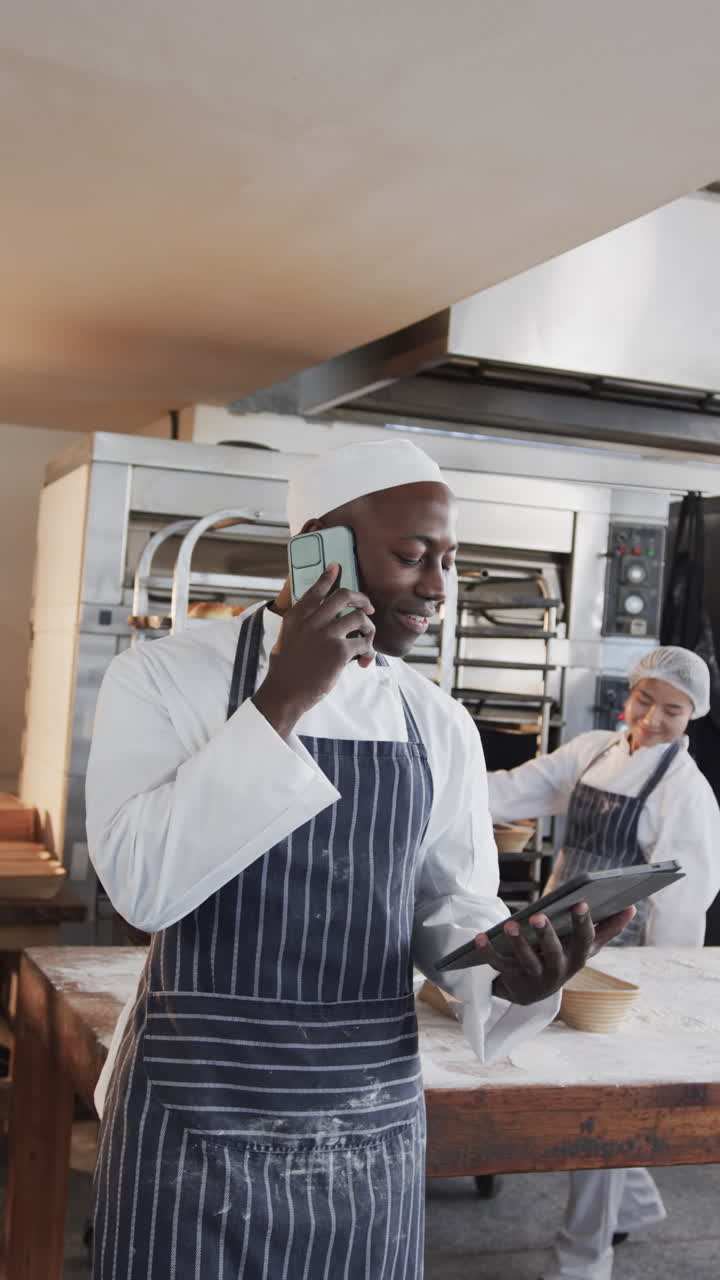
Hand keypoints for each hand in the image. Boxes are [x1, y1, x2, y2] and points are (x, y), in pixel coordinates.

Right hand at [253, 565, 375, 738]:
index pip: (315, 590)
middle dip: (362, 599)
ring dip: (368, 629)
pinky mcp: (339, 651)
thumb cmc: (286, 670)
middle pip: (344, 595)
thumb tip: (323, 620)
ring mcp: (326, 634)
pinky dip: (368, 651)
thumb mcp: (287, 639)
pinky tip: (363, 661)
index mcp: (296, 616)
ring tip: (366, 641)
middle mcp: (311, 621)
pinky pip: (363, 643)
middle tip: (368, 609)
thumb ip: (302, 626)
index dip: (328, 577)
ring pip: (359, 618)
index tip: (336, 567)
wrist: (285, 693)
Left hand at [480, 902, 636, 1005]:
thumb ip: (607, 929)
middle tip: (538, 916)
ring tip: (509, 924)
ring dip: (517, 943)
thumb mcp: (584, 947)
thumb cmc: (564, 958)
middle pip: (553, 953)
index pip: (584, 942)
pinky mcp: (510, 978)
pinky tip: (479, 936)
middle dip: (546, 935)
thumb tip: (631, 908)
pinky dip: (487, 950)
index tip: (580, 902)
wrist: (533, 992)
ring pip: (524, 961)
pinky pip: (497, 964)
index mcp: (577, 959)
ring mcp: (532, 976)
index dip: (583, 923)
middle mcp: (557, 971)